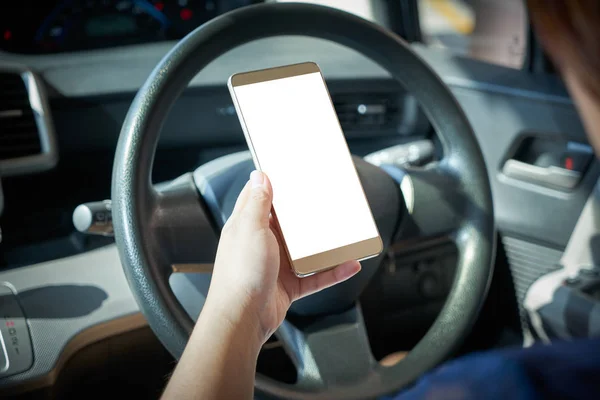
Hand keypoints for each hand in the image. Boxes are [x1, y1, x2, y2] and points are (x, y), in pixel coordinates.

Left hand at [205, 170, 360, 343]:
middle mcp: (261, 244)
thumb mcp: (251, 228)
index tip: (289, 174)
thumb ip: (257, 203)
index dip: (271, 184)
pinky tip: (349, 265)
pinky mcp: (289, 285)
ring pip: (305, 250)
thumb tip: (259, 176)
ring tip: (343, 232)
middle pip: (287, 224)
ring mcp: (276, 265)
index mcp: (247, 226)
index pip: (258, 198)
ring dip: (324, 244)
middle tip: (325, 200)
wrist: (243, 318)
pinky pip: (316, 276)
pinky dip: (333, 271)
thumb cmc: (241, 274)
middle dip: (305, 214)